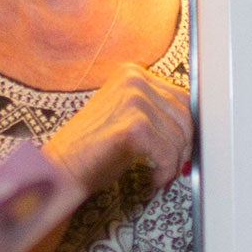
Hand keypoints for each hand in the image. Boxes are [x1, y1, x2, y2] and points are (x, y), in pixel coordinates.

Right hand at [42, 64, 192, 188]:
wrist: (62, 169)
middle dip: (184, 146)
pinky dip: (166, 171)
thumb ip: (153, 111)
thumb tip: (190, 125)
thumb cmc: (91, 149)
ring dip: (174, 162)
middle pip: (184, 115)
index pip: (180, 97)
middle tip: (175, 165)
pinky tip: (154, 178)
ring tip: (159, 173)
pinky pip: (168, 153)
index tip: (182, 147)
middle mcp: (133, 80)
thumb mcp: (125, 117)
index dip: (186, 127)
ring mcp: (134, 100)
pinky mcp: (134, 126)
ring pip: (179, 136)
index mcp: (131, 73)